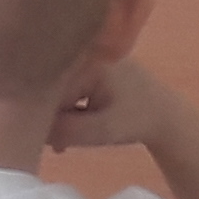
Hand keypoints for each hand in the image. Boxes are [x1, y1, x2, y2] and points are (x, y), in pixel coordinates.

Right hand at [49, 55, 186, 156]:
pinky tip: (72, 128)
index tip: (51, 140)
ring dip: (59, 115)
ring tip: (65, 140)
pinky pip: (67, 88)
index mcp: (86, 61)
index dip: (45, 115)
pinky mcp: (90, 68)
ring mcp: (86, 59)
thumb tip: (33, 129)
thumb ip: (66, 130)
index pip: (49, 88)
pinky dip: (67, 109)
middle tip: (59, 144)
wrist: (165, 116)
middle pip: (51, 87)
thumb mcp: (102, 131)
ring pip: (57, 90)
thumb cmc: (136, 121)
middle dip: (51, 117)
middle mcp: (83, 53)